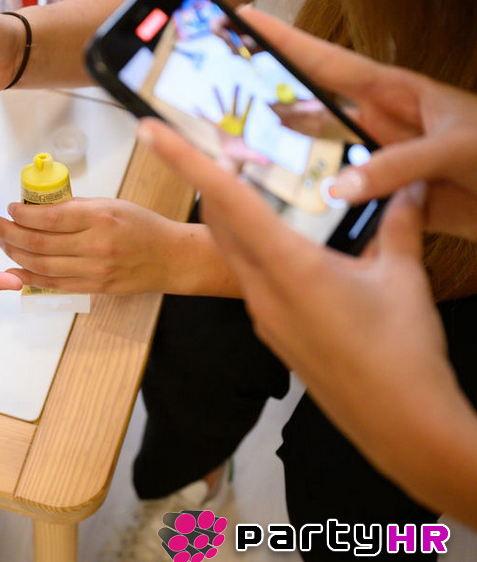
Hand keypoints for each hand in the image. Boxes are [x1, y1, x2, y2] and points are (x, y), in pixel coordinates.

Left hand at [0, 198, 204, 294]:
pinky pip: (54, 284)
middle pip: (39, 242)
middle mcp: (95, 245)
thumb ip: (77, 207)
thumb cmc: (143, 226)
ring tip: (0, 243)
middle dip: (8, 232)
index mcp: (100, 217)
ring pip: (42, 264)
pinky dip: (30, 277)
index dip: (22, 214)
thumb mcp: (112, 204)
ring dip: (14, 253)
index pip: (49, 217)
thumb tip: (40, 207)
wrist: (171, 258)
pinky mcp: (94, 287)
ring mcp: (94, 270)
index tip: (9, 208)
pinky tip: (13, 268)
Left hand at [135, 117, 476, 517]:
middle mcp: (264, 289)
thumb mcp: (403, 279)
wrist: (399, 427)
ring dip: (231, 216)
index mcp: (290, 267)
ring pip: (232, 251)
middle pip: (220, 224)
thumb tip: (409, 187)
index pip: (228, 201)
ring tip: (247, 183)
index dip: (187, 163)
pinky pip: (250, 278)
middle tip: (210, 146)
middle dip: (208, 182)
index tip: (152, 134)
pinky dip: (254, 249)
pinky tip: (284, 243)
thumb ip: (398, 226)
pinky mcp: (274, 332)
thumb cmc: (402, 354)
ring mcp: (263, 314)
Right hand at [240, 6, 476, 241]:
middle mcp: (377, 123)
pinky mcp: (385, 197)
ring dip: (287, 158)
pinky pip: (342, 197)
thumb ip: (400, 165)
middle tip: (221, 93)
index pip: (327, 62)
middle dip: (266, 98)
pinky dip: (318, 204)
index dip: (284, 41)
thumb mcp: (456, 148)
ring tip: (239, 154)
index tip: (245, 20)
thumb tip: (342, 187)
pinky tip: (291, 207)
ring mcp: (378, 160)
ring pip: (319, 155)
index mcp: (394, 93)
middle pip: (310, 107)